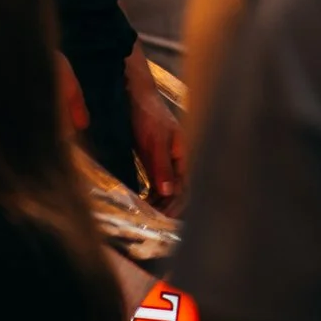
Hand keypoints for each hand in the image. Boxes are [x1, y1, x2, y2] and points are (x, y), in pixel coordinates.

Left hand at [129, 46, 186, 206]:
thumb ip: (162, 166)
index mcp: (184, 154)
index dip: (177, 203)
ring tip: (147, 216)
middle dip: (168, 206)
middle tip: (154, 222)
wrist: (135, 97)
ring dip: (159, 202)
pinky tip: (143, 202)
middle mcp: (177, 160)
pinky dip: (152, 194)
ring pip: (167, 187)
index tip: (165, 218)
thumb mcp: (156, 141)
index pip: (185, 185)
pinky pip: (156, 182)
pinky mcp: (154, 159)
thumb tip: (170, 190)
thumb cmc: (149, 116)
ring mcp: (165, 160)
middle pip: (177, 189)